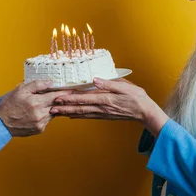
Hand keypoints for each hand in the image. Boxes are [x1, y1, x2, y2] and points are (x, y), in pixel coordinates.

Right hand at [0, 80, 72, 136]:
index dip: (65, 92)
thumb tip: (50, 82)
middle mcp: (40, 114)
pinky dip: (46, 114)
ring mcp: (40, 123)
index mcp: (36, 102)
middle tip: (68, 94)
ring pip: (53, 113)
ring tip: (47, 102)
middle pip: (57, 105)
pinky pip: (47, 120)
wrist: (1, 123)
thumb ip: (36, 84)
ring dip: (52, 107)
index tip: (73, 90)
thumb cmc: (10, 104)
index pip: (55, 96)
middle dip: (61, 100)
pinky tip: (39, 111)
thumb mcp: (21, 89)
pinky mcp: (39, 129)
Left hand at [50, 78, 169, 136]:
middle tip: (50, 108)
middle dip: (64, 108)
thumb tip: (95, 79)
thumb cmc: (137, 97)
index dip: (70, 98)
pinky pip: (89, 116)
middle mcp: (102, 108)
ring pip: (82, 114)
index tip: (58, 97)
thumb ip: (109, 84)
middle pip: (80, 108)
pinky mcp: (105, 116)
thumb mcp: (125, 87)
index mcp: (106, 99)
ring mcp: (103, 114)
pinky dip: (78, 116)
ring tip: (56, 113)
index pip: (84, 98)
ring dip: (68, 113)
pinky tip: (71, 116)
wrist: (145, 112)